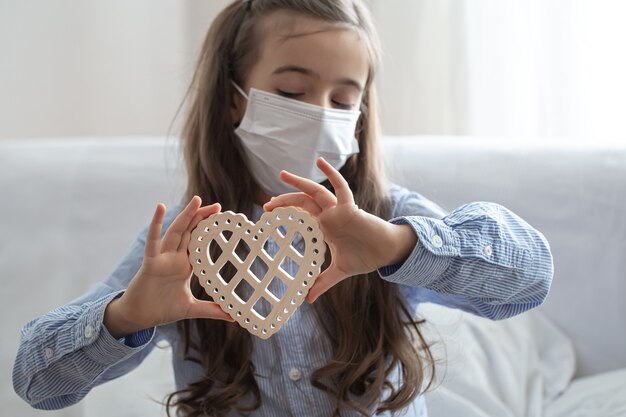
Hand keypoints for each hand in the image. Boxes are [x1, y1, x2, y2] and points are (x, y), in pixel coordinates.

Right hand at [104, 196, 233, 338]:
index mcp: (185, 265)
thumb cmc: (162, 310)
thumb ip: (211, 310)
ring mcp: (162, 258)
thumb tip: (233, 317)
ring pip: (176, 232)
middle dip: (202, 218)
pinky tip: (160, 207)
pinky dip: (155, 223)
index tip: (223, 218)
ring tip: (197, 201)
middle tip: (218, 206)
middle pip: (190, 232)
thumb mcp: (191, 308)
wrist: (139, 318)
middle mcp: (175, 258)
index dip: (209, 230)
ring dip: (186, 216)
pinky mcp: (150, 262)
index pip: (199, 242)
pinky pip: (153, 241)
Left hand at [263, 157, 416, 303]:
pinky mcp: (350, 209)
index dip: (285, 214)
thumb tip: (308, 299)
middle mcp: (329, 215)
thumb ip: (323, 282)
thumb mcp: (339, 271)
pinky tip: (321, 162)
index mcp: (324, 227)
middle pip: (302, 203)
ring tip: (282, 174)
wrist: (386, 253)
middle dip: (284, 201)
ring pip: (315, 192)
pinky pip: (340, 188)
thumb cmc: (365, 257)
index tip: (268, 215)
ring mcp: (338, 210)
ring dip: (299, 183)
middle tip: (267, 205)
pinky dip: (332, 174)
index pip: (300, 216)